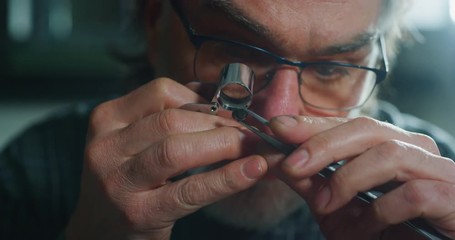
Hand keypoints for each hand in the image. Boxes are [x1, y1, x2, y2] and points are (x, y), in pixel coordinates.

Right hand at [65, 78, 266, 239]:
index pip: (162, 93)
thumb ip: (167, 115)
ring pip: (178, 150)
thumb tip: (215, 96)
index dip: (203, 100)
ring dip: (225, 145)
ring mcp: (119, 181)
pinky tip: (251, 171)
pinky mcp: (138, 213)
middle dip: (220, 123)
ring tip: (253, 147)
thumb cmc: (125, 180)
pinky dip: (226, 178)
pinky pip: (190, 190)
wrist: (98, 231)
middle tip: (251, 131)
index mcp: (108, 119)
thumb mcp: (133, 141)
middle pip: (172, 121)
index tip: (230, 112)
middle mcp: (107, 147)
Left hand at [266, 115, 454, 238]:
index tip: (277, 127)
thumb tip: (277, 159)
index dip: (312, 125)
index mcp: (388, 145)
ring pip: (389, 155)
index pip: (348, 124)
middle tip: (291, 165)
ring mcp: (437, 170)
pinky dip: (380, 211)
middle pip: (367, 129)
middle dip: (323, 145)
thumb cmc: (381, 232)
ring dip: (347, 180)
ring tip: (324, 205)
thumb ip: (311, 183)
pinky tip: (366, 227)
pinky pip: (414, 193)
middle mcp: (415, 149)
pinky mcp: (452, 197)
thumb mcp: (336, 209)